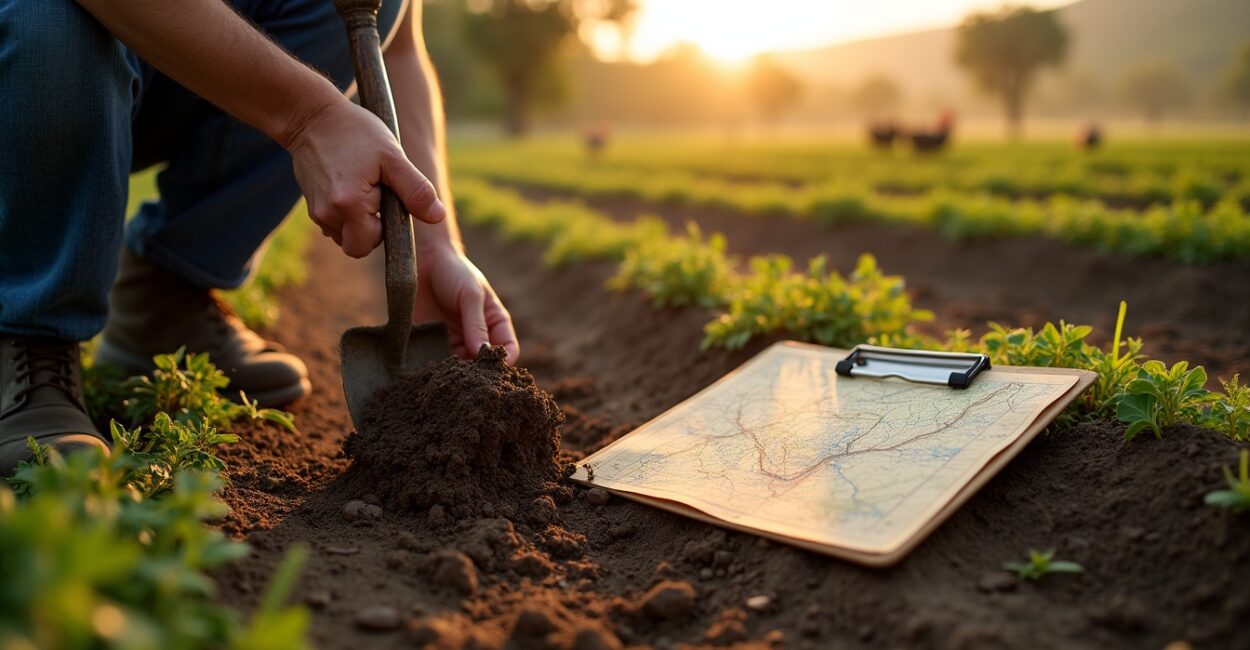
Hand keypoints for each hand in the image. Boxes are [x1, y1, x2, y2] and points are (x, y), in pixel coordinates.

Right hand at [287, 99, 446, 257]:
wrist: (312, 116)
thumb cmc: (356, 132)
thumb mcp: (392, 156)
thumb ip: (416, 190)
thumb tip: (437, 217)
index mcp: (349, 204)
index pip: (369, 244)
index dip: (383, 230)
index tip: (385, 202)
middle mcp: (327, 213)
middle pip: (355, 247)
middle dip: (370, 230)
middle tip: (376, 195)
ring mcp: (315, 211)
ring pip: (343, 235)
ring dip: (357, 221)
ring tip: (361, 186)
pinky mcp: (310, 204)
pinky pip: (332, 223)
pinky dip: (344, 213)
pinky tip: (347, 185)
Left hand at [414, 248, 518, 363]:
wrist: (421, 262)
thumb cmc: (453, 272)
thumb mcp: (470, 295)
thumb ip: (476, 324)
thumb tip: (483, 353)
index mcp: (495, 323)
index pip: (509, 349)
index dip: (504, 361)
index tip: (492, 368)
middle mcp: (478, 336)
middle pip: (486, 364)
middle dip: (480, 372)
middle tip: (468, 376)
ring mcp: (456, 342)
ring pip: (462, 368)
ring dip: (457, 373)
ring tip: (448, 373)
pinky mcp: (434, 344)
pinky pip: (439, 364)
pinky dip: (438, 369)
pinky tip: (432, 369)